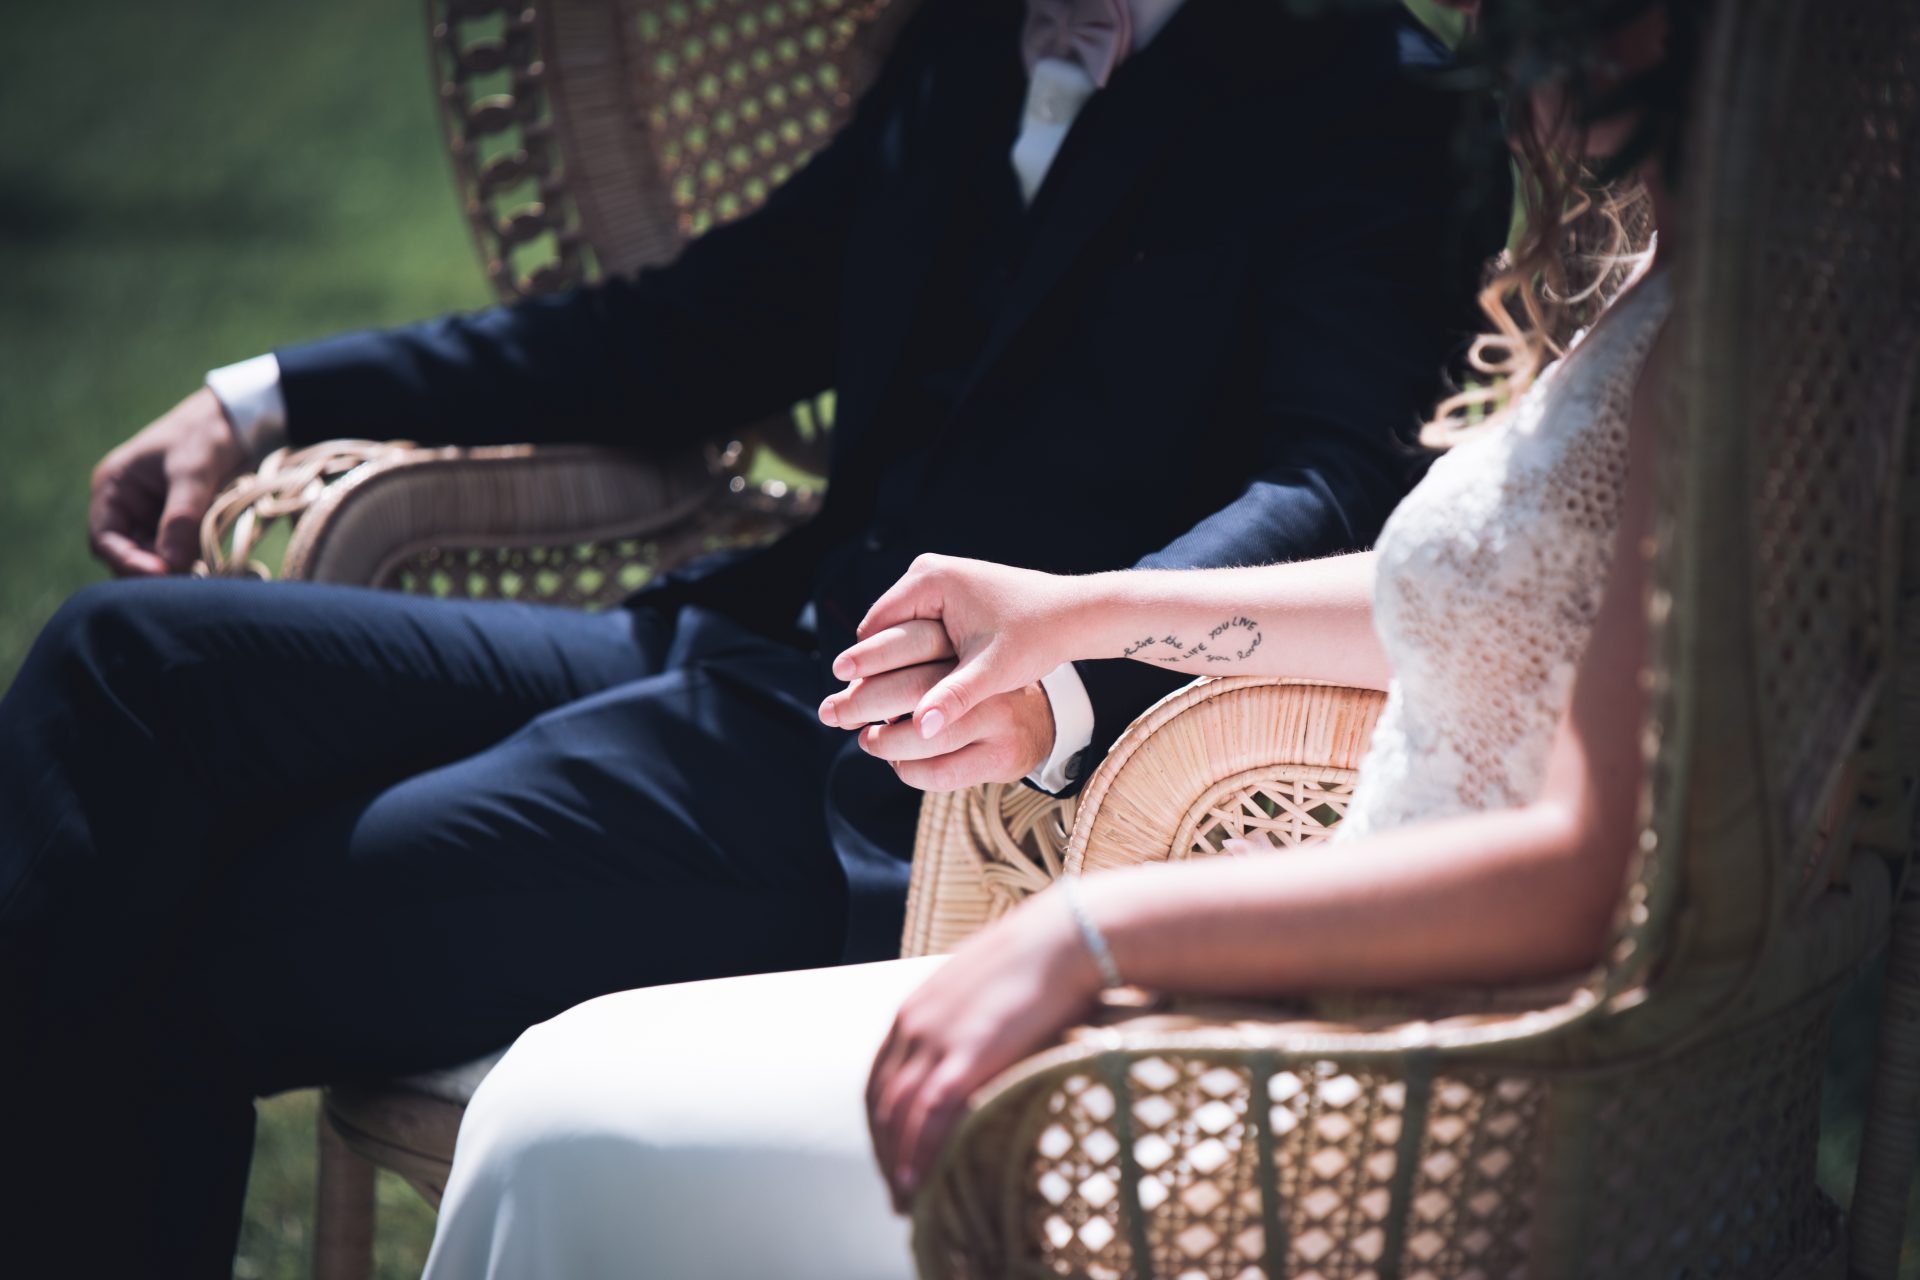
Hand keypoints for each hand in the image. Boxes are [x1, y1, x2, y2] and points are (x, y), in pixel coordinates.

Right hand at [89, 387, 247, 575]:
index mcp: (114, 489)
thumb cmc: (206, 434)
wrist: (239, 419)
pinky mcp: (181, 526)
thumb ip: (181, 516)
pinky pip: (182, 553)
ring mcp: (154, 518)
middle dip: (155, 571)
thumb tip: (171, 564)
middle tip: (188, 580)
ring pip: (158, 560)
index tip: (159, 574)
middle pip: (130, 556)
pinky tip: (213, 569)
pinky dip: (194, 563)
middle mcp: (128, 508)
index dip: (127, 561)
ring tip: (204, 575)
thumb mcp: (193, 471)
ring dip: (177, 570)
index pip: (105, 539)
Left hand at [820, 656, 1056, 789]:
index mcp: (971, 646)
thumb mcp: (953, 661)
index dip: (872, 656)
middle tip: (831, 712)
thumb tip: (851, 680)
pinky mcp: (1002, 757)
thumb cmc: (976, 691)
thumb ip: (916, 663)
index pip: (915, 642)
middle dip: (863, 701)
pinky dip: (908, 770)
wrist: (1040, 720)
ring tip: (868, 739)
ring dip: (885, 742)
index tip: (840, 671)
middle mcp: (987, 679)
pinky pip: (942, 771)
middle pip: (915, 688)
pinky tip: (899, 763)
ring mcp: (999, 720)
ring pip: (927, 737)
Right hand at [830, 554, 1093, 740]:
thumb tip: (920, 730)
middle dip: (873, 667)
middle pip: (881, 629)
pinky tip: (907, 687)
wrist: (1072, 614)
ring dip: (891, 662)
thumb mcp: (992, 673)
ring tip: (872, 705)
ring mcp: (937, 576)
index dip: (861, 670)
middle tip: (846, 711)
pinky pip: (916, 625)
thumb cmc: (1036, 638)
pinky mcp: (948, 588)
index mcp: (929, 580)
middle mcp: (926, 570)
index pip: (874, 630)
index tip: (846, 706)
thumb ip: (952, 699)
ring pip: (897, 629)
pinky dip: (911, 653)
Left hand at [867, 885, 1102, 1209]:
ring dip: (897, 1164)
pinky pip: (929, 1115)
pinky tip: (917, 1184)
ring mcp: (936, 1039)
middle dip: (885, 1153)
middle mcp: (913, 1024)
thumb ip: (975, 1022)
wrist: (1068, 936)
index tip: (893, 1157)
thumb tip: (990, 1053)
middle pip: (883, 1103)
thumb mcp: (991, 989)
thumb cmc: (1043, 960)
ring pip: (898, 1116)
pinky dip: (918, 1153)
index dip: (883, 1124)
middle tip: (899, 1195)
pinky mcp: (965, 1054)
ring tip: (908, 1204)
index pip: (881, 1079)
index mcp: (916, 1009)